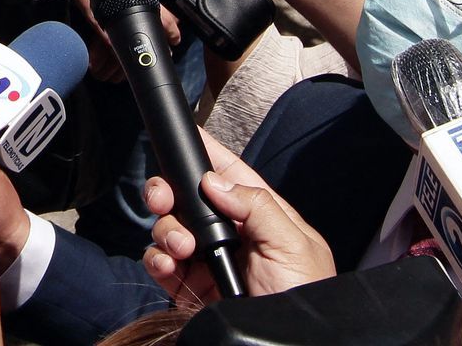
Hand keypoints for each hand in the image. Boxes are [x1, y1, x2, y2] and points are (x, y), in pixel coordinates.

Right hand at [143, 130, 333, 303]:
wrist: (285, 344)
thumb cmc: (305, 295)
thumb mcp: (293, 246)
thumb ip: (257, 207)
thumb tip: (214, 182)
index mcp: (260, 216)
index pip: (229, 175)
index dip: (208, 154)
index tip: (188, 135)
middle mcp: (230, 234)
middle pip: (188, 198)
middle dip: (169, 192)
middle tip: (163, 199)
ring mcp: (207, 261)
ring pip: (169, 228)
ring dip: (166, 231)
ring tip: (182, 249)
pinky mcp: (189, 286)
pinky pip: (161, 263)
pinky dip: (156, 260)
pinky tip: (168, 265)